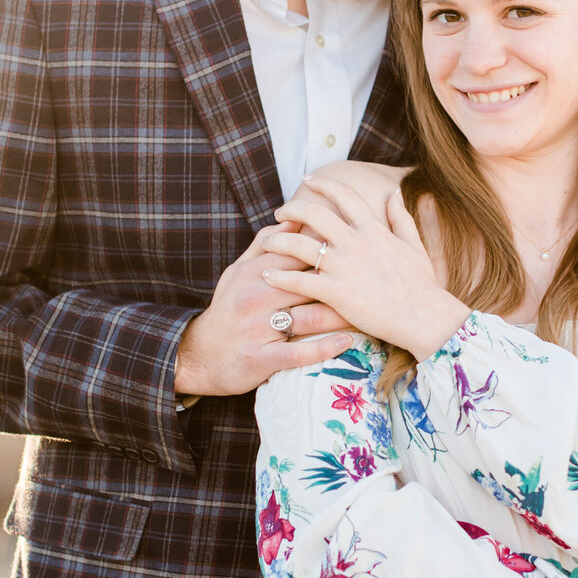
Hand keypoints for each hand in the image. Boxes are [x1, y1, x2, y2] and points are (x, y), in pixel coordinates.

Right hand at [175, 223, 355, 396]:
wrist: (200, 355)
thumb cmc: (228, 308)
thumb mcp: (239, 271)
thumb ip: (265, 245)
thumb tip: (293, 218)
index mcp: (255, 272)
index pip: (298, 252)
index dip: (331, 248)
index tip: (359, 245)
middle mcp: (257, 297)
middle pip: (309, 282)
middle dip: (344, 280)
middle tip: (377, 279)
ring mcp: (258, 329)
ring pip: (308, 317)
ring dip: (341, 314)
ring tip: (370, 311)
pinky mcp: (260, 358)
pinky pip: (297, 353)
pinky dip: (323, 348)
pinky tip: (347, 342)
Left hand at [262, 177, 469, 358]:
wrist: (424, 317)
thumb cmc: (422, 284)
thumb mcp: (414, 244)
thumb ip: (401, 217)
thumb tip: (394, 192)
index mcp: (373, 229)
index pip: (344, 194)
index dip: (323, 183)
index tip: (308, 180)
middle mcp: (355, 242)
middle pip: (313, 213)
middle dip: (291, 209)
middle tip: (279, 213)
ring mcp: (344, 267)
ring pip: (299, 244)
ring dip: (277, 240)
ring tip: (266, 242)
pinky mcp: (336, 292)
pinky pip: (299, 280)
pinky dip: (279, 275)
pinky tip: (267, 274)